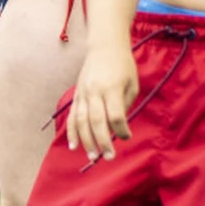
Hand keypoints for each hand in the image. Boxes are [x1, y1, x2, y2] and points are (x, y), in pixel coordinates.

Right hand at [68, 43, 138, 161]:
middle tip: (108, 157)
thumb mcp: (132, 85)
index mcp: (112, 88)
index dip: (121, 130)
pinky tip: (74, 145)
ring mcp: (83, 93)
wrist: (104, 48)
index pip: (115, 116)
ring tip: (92, 157)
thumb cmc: (123, 67)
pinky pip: (72, 116)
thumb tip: (117, 127)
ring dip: (86, 141)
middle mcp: (94, 91)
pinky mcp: (76, 95)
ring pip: (81, 121)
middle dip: (102, 141)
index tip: (127, 137)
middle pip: (96, 121)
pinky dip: (72, 131)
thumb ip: (124, 106)